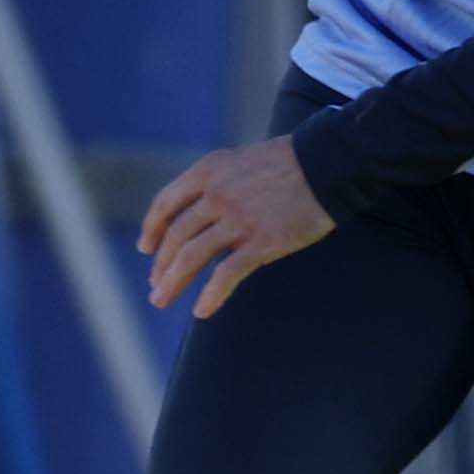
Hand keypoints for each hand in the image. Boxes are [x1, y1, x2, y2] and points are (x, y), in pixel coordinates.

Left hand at [138, 136, 331, 318]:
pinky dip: (211, 295)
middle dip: (161, 264)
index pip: (166, 203)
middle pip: (176, 235)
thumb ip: (215, 183)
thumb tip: (196, 215)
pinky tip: (201, 311)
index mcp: (208, 171)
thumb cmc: (288, 165)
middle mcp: (216, 194)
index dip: (152, 228)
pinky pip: (226, 274)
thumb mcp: (239, 162)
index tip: (145, 248)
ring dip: (172, 282)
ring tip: (161, 299)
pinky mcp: (262, 242)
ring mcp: (238, 219)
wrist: (328, 164)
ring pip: (192, 256)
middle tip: (155, 286)